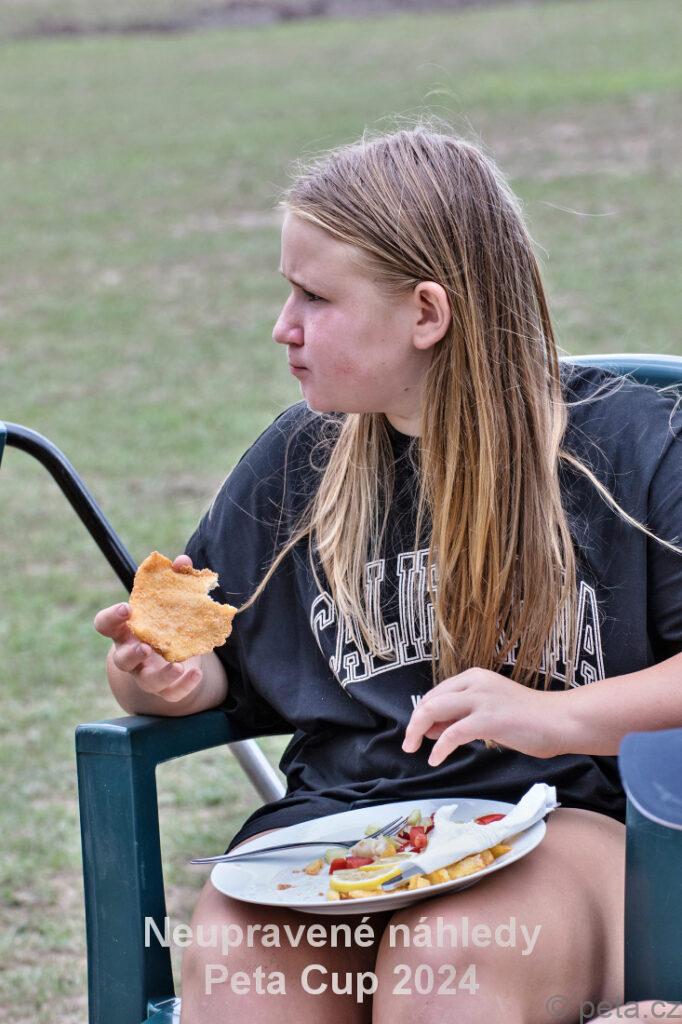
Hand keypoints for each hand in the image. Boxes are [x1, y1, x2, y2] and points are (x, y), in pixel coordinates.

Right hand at [93, 554, 203, 702]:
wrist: (180, 650)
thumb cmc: (168, 619)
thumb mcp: (172, 598)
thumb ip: (176, 578)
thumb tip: (182, 562)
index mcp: (126, 629)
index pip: (105, 625)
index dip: (111, 617)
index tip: (127, 608)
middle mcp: (132, 653)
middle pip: (120, 660)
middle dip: (130, 654)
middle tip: (144, 647)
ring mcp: (147, 674)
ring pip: (146, 682)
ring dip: (160, 675)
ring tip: (176, 665)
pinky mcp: (167, 689)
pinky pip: (171, 694)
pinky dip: (183, 686)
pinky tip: (196, 674)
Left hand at [402, 668, 566, 763]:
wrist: (561, 720)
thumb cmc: (530, 719)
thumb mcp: (489, 711)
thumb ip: (462, 716)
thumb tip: (431, 729)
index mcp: (474, 677)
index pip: (436, 693)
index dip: (422, 712)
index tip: (418, 731)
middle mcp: (475, 683)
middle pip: (430, 700)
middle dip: (414, 722)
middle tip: (408, 743)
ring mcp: (482, 699)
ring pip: (434, 710)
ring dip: (417, 730)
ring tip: (413, 748)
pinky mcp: (489, 719)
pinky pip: (453, 733)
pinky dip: (440, 747)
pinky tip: (435, 759)